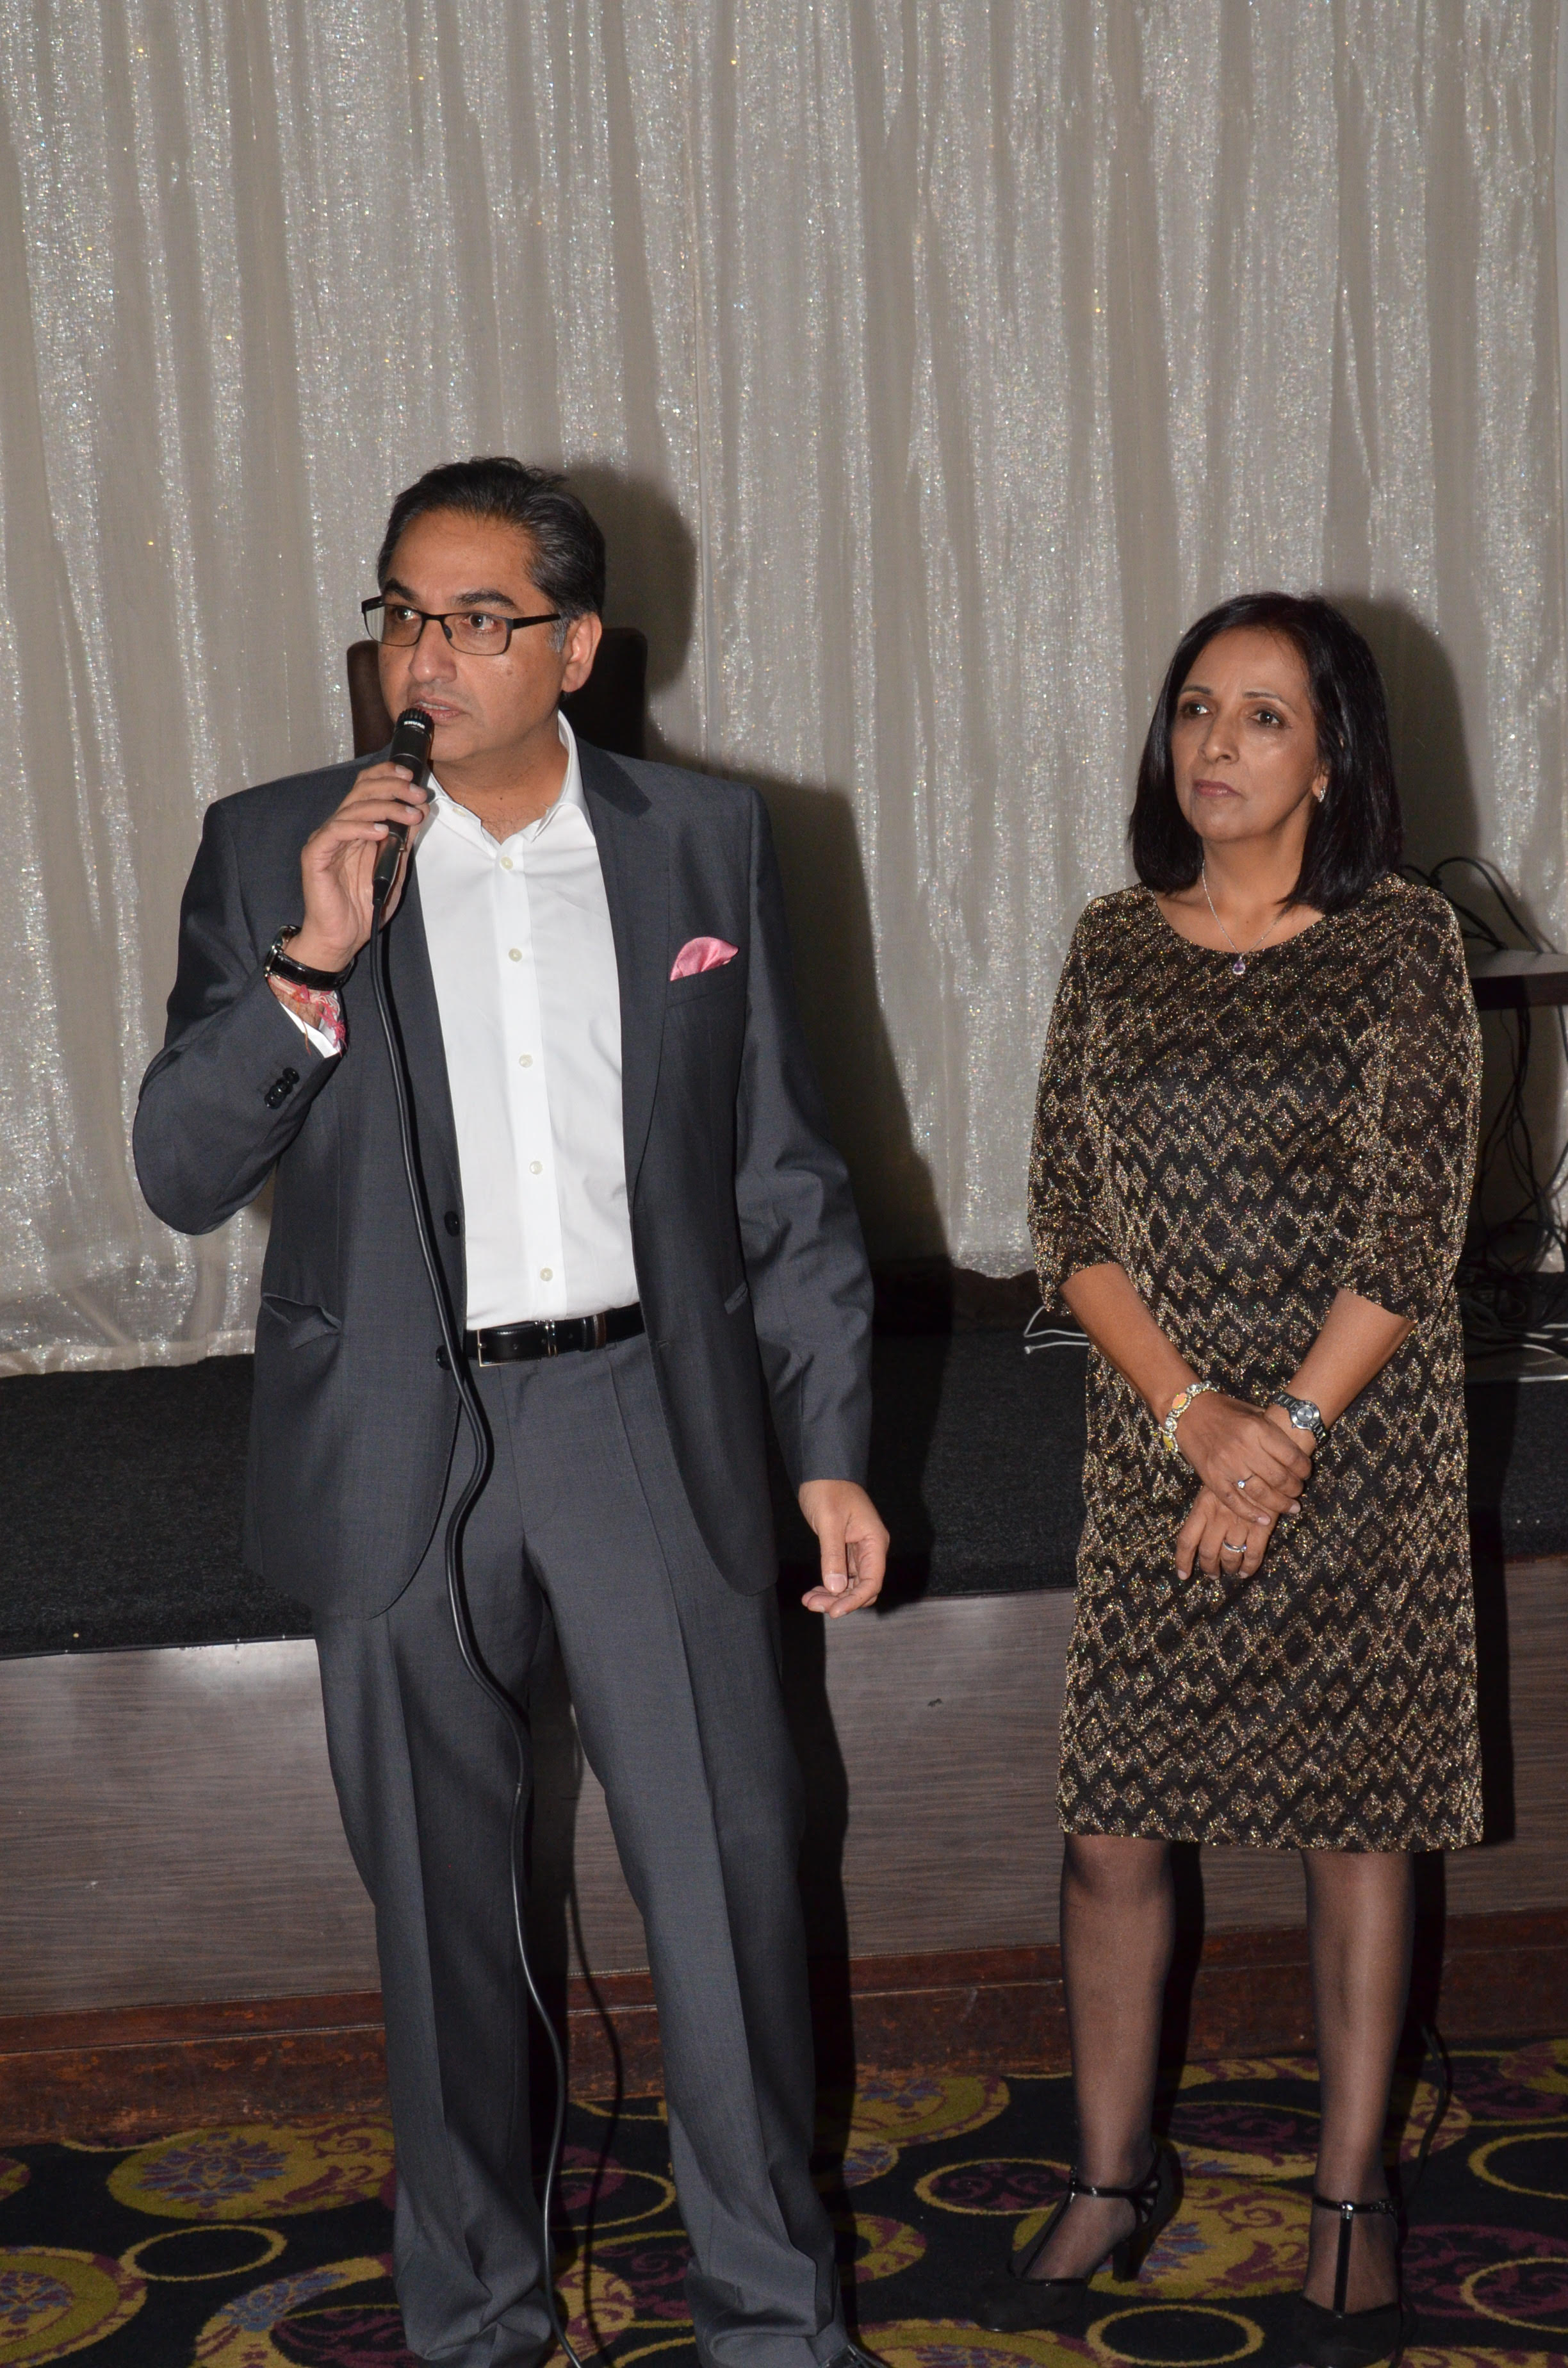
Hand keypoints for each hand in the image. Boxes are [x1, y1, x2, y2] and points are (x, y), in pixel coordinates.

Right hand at [289, 761, 432, 972]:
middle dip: (394, 789)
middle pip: (361, 791)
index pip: (367, 788)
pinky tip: (381, 832)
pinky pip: (336, 831)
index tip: (412, 778)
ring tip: (410, 816)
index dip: (387, 776)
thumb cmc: (364, 907)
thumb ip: (403, 842)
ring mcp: (326, 840)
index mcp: (356, 828)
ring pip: (353, 808)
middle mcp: (340, 829)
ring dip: (386, 808)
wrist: (342, 937)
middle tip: (418, 796)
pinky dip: (360, 827)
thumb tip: (419, 812)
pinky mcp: (315, 855)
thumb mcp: (394, 869)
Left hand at [797, 1480, 888, 1616]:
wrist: (822, 1471)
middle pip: (862, 1587)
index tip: (835, 1611)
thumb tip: (836, 1587)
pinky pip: (842, 1576)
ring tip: (809, 1600)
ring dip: (833, 1595)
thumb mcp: (829, 1523)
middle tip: (814, 1604)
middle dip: (840, 1600)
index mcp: (875, 1541)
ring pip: (851, 1584)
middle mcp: (871, 1548)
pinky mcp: (846, 1550)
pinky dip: (829, 1585)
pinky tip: (814, 1591)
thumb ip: (833, 1556)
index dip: (855, 1600)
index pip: (872, 1581)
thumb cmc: (828, 1489)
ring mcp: (859, 1550)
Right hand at [1170, 1389, 1311, 1527]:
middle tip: (1298, 1492)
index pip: (1292, 1457)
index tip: (1306, 1473)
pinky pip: (1235, 1502)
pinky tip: (1265, 1520)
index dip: (1304, 1469)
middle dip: (1295, 1489)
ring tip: (1290, 1507)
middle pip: (1280, 1478)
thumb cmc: (1224, 1410)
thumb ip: (1272, 1431)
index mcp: (1257, 1429)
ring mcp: (1227, 1465)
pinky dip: (1251, 1514)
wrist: (1188, 1412)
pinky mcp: (1212, 1478)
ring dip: (1280, 1504)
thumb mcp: (1253, 1412)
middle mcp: (1244, 1448)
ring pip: (1262, 1494)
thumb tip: (1295, 1450)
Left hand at [1177, 1483, 1274, 1581]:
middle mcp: (1218, 1519)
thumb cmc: (1235, 1475)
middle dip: (1209, 1568)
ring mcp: (1239, 1524)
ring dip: (1229, 1568)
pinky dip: (1249, 1567)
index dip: (1183, 1561)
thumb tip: (1197, 1535)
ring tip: (1230, 1571)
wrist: (1263, 1465)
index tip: (1183, 1575)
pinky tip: (1246, 1571)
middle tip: (1213, 1574)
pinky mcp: (1261, 1528)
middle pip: (1208, 1553)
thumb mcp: (1212, 1487)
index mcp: (1202, 1508)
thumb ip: (1203, 1510)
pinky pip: (1253, 1555)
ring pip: (1230, 1557)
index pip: (1186, 1540)